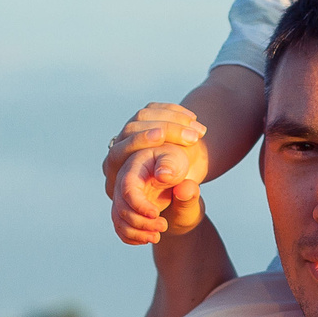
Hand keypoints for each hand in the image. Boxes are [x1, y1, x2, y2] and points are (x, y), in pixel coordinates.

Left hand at [105, 105, 210, 244]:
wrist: (185, 191)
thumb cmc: (181, 206)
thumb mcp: (184, 208)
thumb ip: (184, 200)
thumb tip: (184, 190)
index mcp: (118, 179)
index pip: (118, 153)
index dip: (138, 141)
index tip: (160, 136)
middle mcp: (119, 154)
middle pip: (131, 128)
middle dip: (163, 129)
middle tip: (192, 137)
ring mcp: (130, 135)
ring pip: (143, 115)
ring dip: (173, 119)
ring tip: (199, 132)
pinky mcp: (144, 123)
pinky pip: (155, 108)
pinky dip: (176, 112)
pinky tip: (194, 121)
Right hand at [113, 145, 207, 244]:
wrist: (171, 173)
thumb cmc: (175, 164)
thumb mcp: (177, 161)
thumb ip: (171, 166)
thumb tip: (163, 176)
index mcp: (134, 169)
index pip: (128, 189)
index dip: (139, 205)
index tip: (156, 214)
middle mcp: (122, 184)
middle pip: (122, 208)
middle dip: (141, 222)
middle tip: (164, 226)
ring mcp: (121, 198)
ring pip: (119, 220)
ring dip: (136, 233)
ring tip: (157, 237)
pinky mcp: (124, 210)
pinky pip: (120, 227)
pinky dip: (132, 237)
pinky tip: (148, 238)